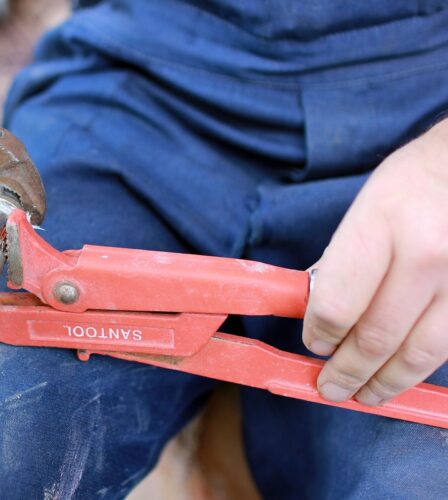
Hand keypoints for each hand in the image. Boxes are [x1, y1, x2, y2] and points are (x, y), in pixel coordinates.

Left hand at [303, 118, 447, 405]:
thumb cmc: (410, 186)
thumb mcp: (363, 211)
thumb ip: (340, 265)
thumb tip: (316, 316)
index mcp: (382, 227)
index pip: (338, 303)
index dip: (320, 334)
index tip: (314, 344)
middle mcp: (426, 255)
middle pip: (377, 336)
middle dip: (348, 371)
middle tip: (330, 388)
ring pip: (420, 353)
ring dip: (386, 382)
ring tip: (364, 396)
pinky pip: (447, 345)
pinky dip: (419, 367)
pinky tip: (400, 375)